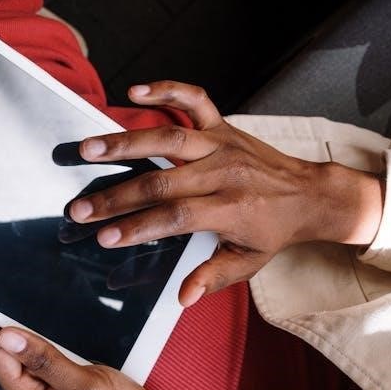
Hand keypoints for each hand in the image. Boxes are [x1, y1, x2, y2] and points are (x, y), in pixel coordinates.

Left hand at [0, 310, 169, 389]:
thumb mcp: (84, 387)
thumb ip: (46, 361)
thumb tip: (8, 336)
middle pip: (6, 353)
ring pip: (23, 350)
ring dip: (20, 325)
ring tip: (12, 293)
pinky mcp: (56, 382)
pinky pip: (41, 354)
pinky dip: (40, 334)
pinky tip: (40, 316)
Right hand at [67, 80, 384, 305]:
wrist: (311, 194)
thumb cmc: (273, 232)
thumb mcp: (248, 263)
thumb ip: (213, 277)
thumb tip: (184, 298)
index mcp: (230, 210)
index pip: (175, 218)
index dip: (138, 227)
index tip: (104, 237)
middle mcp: (225, 173)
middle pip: (161, 182)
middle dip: (116, 196)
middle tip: (79, 207)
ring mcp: (223, 145)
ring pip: (168, 139)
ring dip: (125, 143)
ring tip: (88, 149)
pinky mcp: (223, 126)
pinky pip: (194, 101)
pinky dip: (166, 91)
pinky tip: (134, 92)